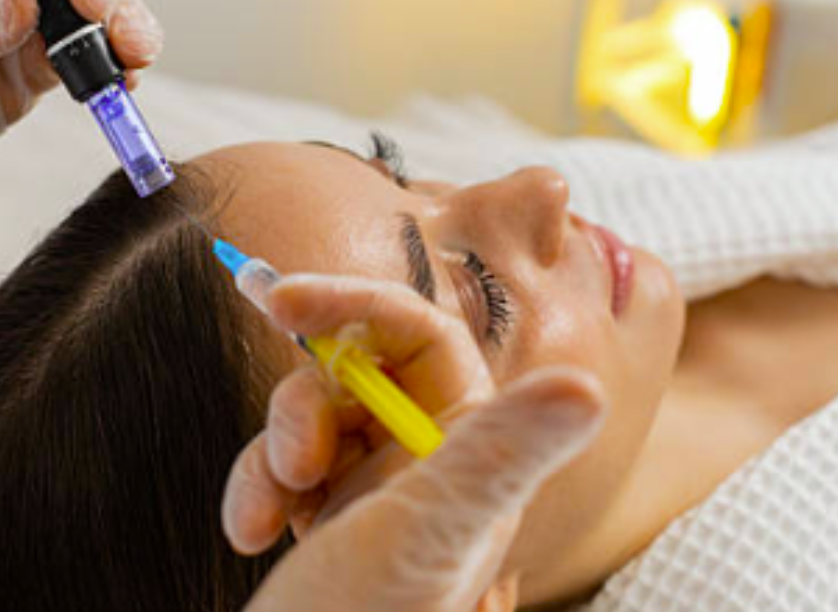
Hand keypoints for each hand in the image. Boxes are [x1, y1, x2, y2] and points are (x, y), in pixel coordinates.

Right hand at [221, 274, 604, 611]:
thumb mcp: (426, 535)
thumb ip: (499, 452)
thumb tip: (586, 386)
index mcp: (473, 452)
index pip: (422, 335)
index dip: (355, 304)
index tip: (282, 302)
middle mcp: (433, 465)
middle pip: (357, 369)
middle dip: (305, 402)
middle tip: (292, 456)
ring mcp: (380, 493)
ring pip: (312, 413)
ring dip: (273, 454)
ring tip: (271, 513)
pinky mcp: (333, 519)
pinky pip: (282, 463)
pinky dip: (256, 489)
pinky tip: (252, 532)